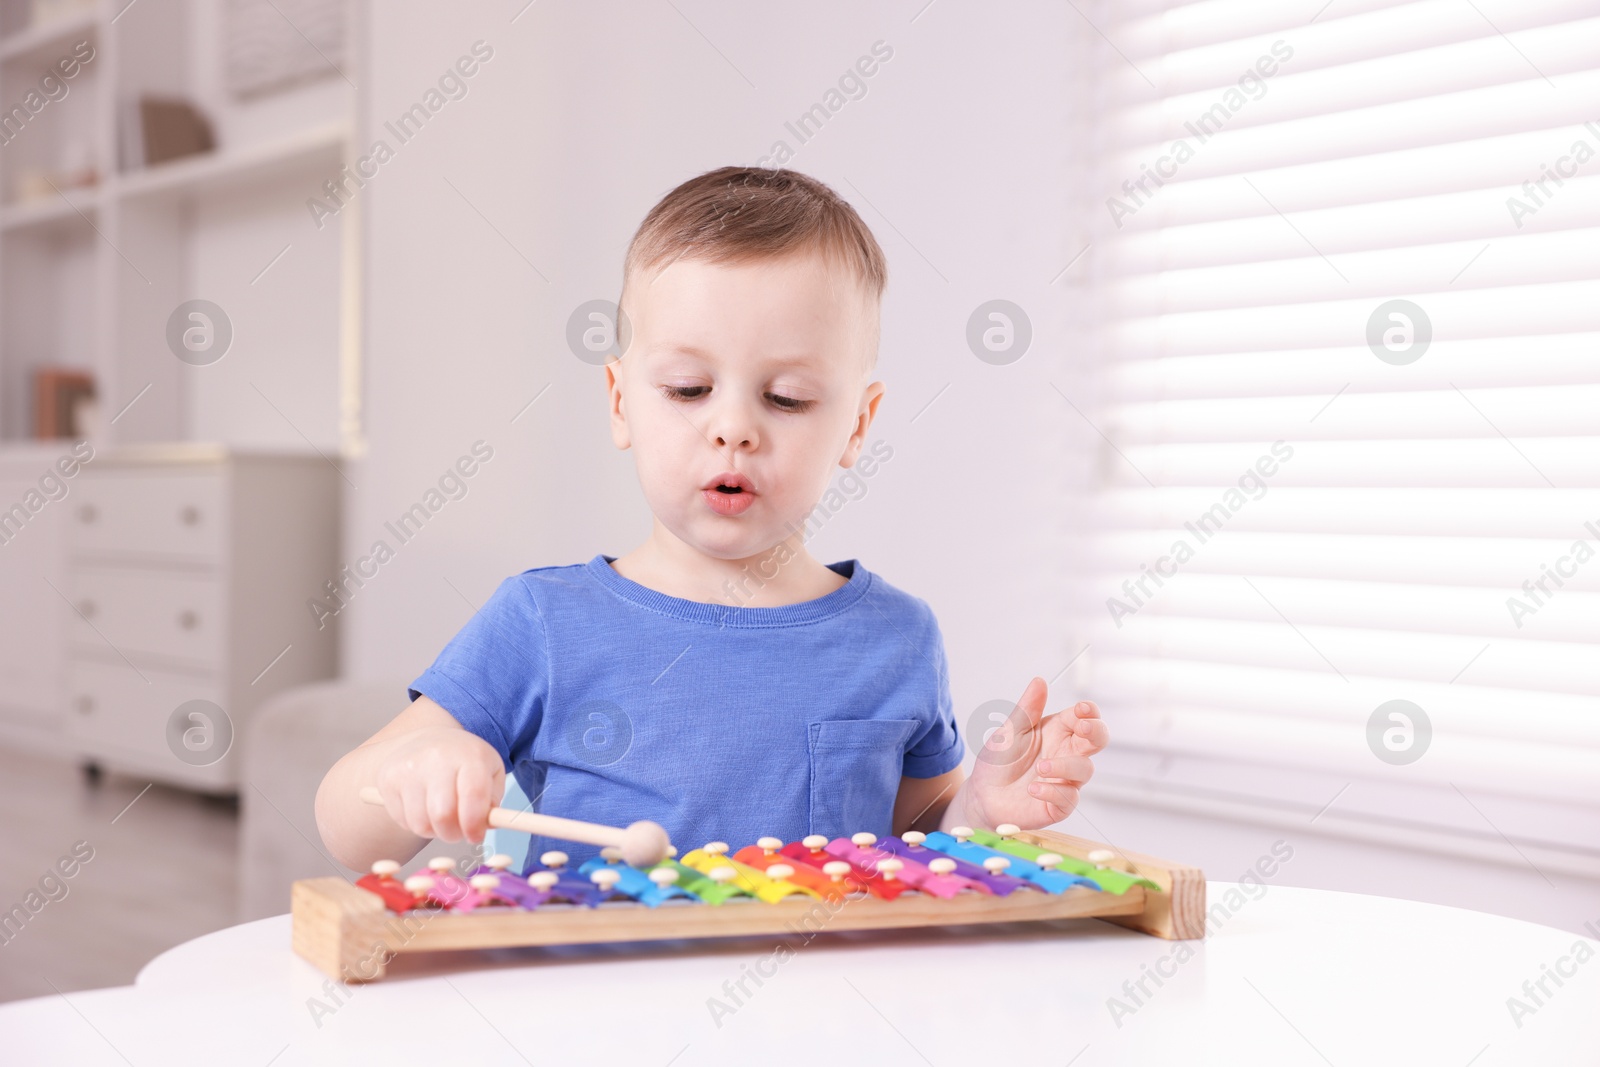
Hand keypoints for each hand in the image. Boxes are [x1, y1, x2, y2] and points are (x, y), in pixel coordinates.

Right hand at [369, 726, 504, 843]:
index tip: (475, 836)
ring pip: (420, 823)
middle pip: (443, 815)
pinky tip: (422, 808)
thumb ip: (492, 804)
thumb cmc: (465, 763)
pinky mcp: (388, 778)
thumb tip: (482, 829)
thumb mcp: (491, 774)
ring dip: (433, 831)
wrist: (432, 738)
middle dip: (453, 834)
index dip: (475, 825)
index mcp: (470, 755)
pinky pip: (402, 820)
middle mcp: (437, 757)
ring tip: (441, 817)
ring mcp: (408, 767)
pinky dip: (415, 823)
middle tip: (458, 832)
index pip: (473, 796)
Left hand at [962, 676, 1106, 830]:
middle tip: (1083, 727)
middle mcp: (1066, 754)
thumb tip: (1039, 680)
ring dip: (1065, 766)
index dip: (1089, 712)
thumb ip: (1027, 709)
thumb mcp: (1009, 731)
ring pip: (1085, 769)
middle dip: (1097, 731)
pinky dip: (1052, 792)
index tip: (1082, 709)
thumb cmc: (999, 761)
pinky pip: (1069, 798)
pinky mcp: (1059, 804)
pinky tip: (1033, 789)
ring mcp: (1065, 780)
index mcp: (1058, 732)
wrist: (983, 795)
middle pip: (1098, 740)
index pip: (1084, 717)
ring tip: (1040, 767)